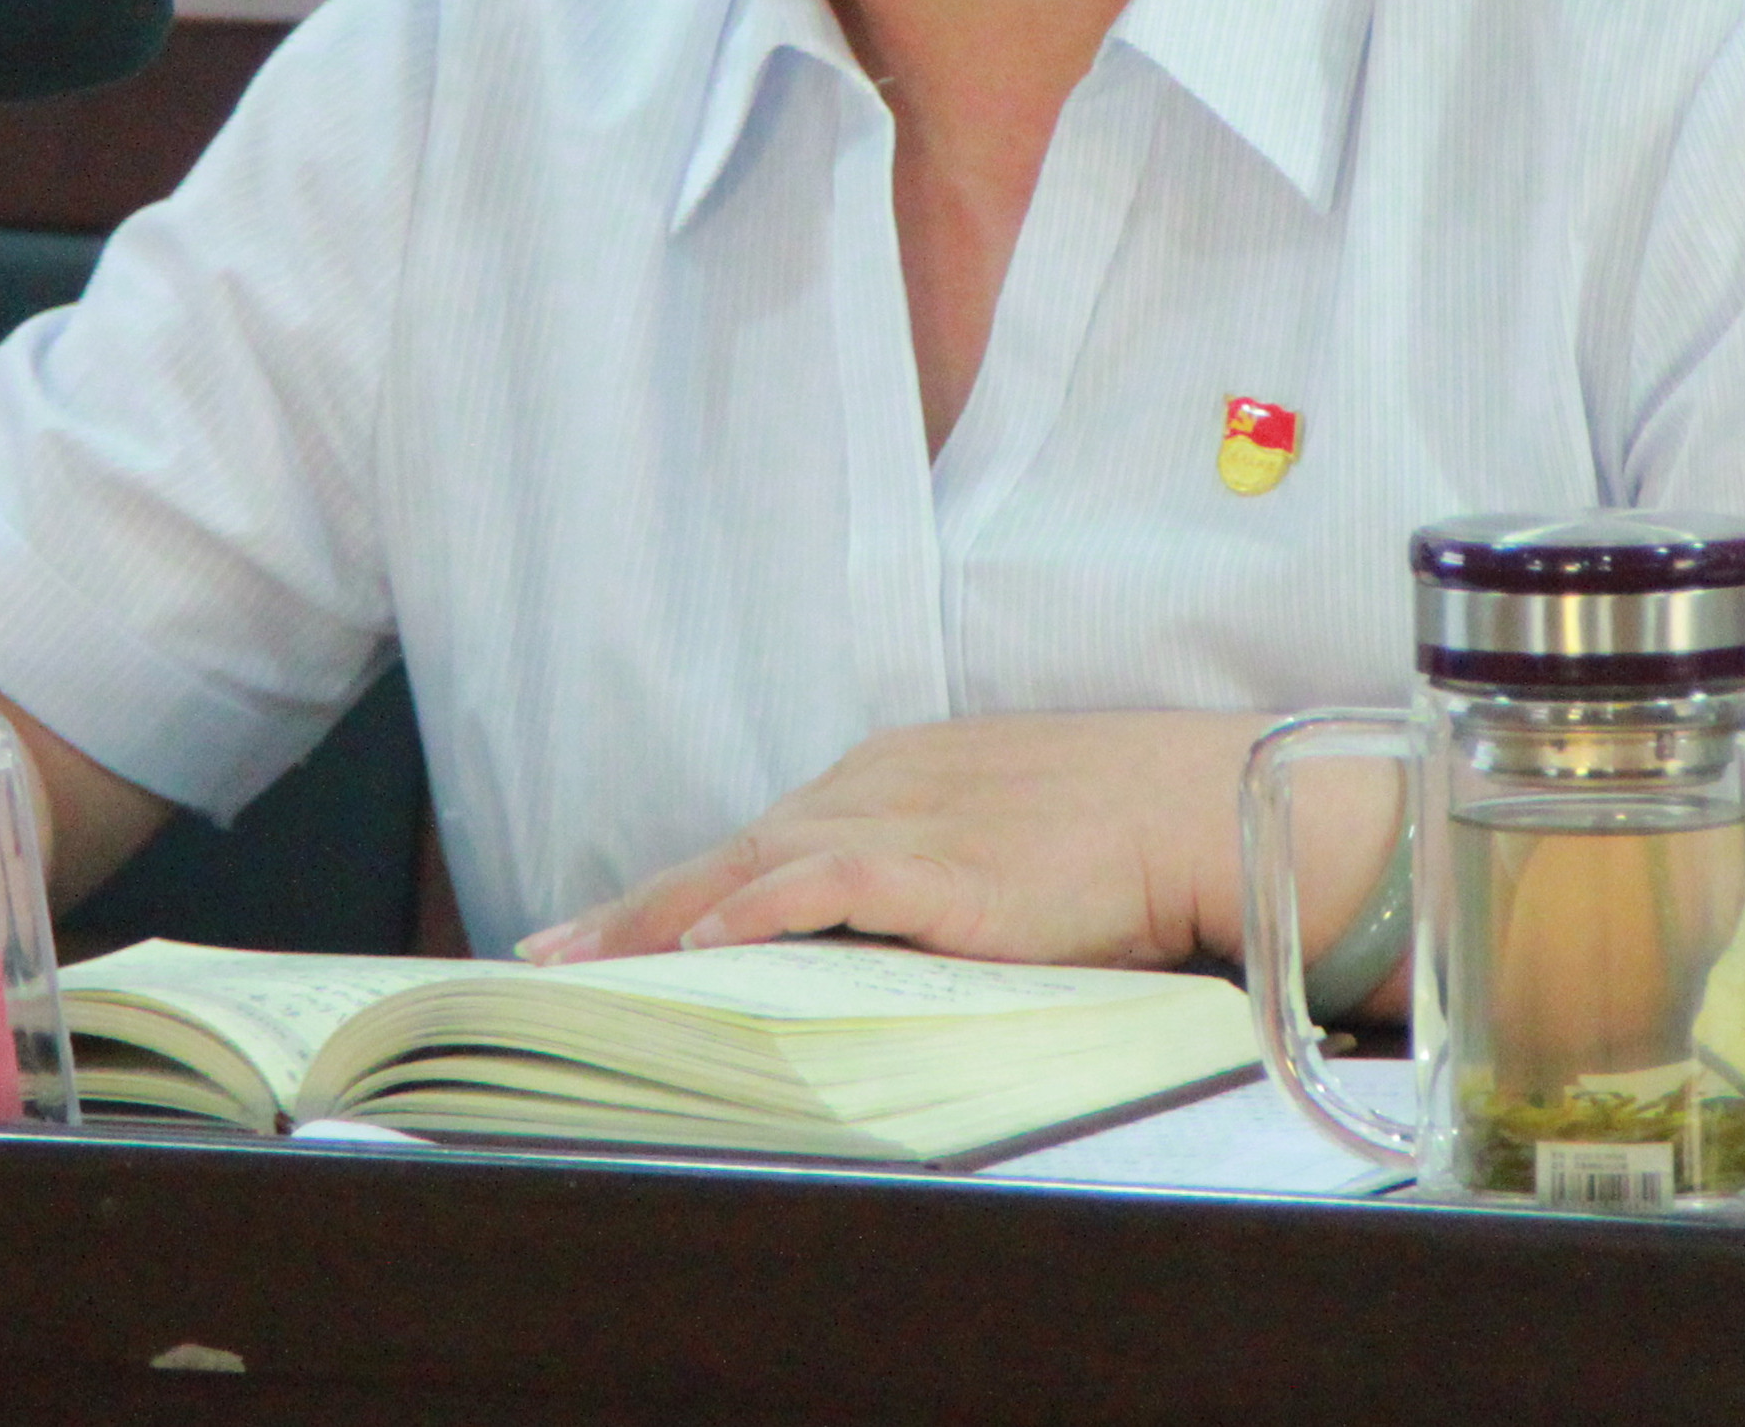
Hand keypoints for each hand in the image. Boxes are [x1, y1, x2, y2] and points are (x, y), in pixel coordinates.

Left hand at [518, 711, 1269, 969]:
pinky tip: (710, 939)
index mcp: (889, 777)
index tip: (595, 935)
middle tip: (547, 962)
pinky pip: (832, 882)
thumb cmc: (1115, 828)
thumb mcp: (996, 832)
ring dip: (664, 917)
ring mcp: (908, 821)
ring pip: (755, 866)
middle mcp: (878, 788)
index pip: (755, 843)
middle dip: (634, 910)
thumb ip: (923, 871)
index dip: (669, 893)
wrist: (1198, 805)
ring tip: (589, 966)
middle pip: (729, 853)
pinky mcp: (946, 866)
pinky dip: (766, 907)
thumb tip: (861, 939)